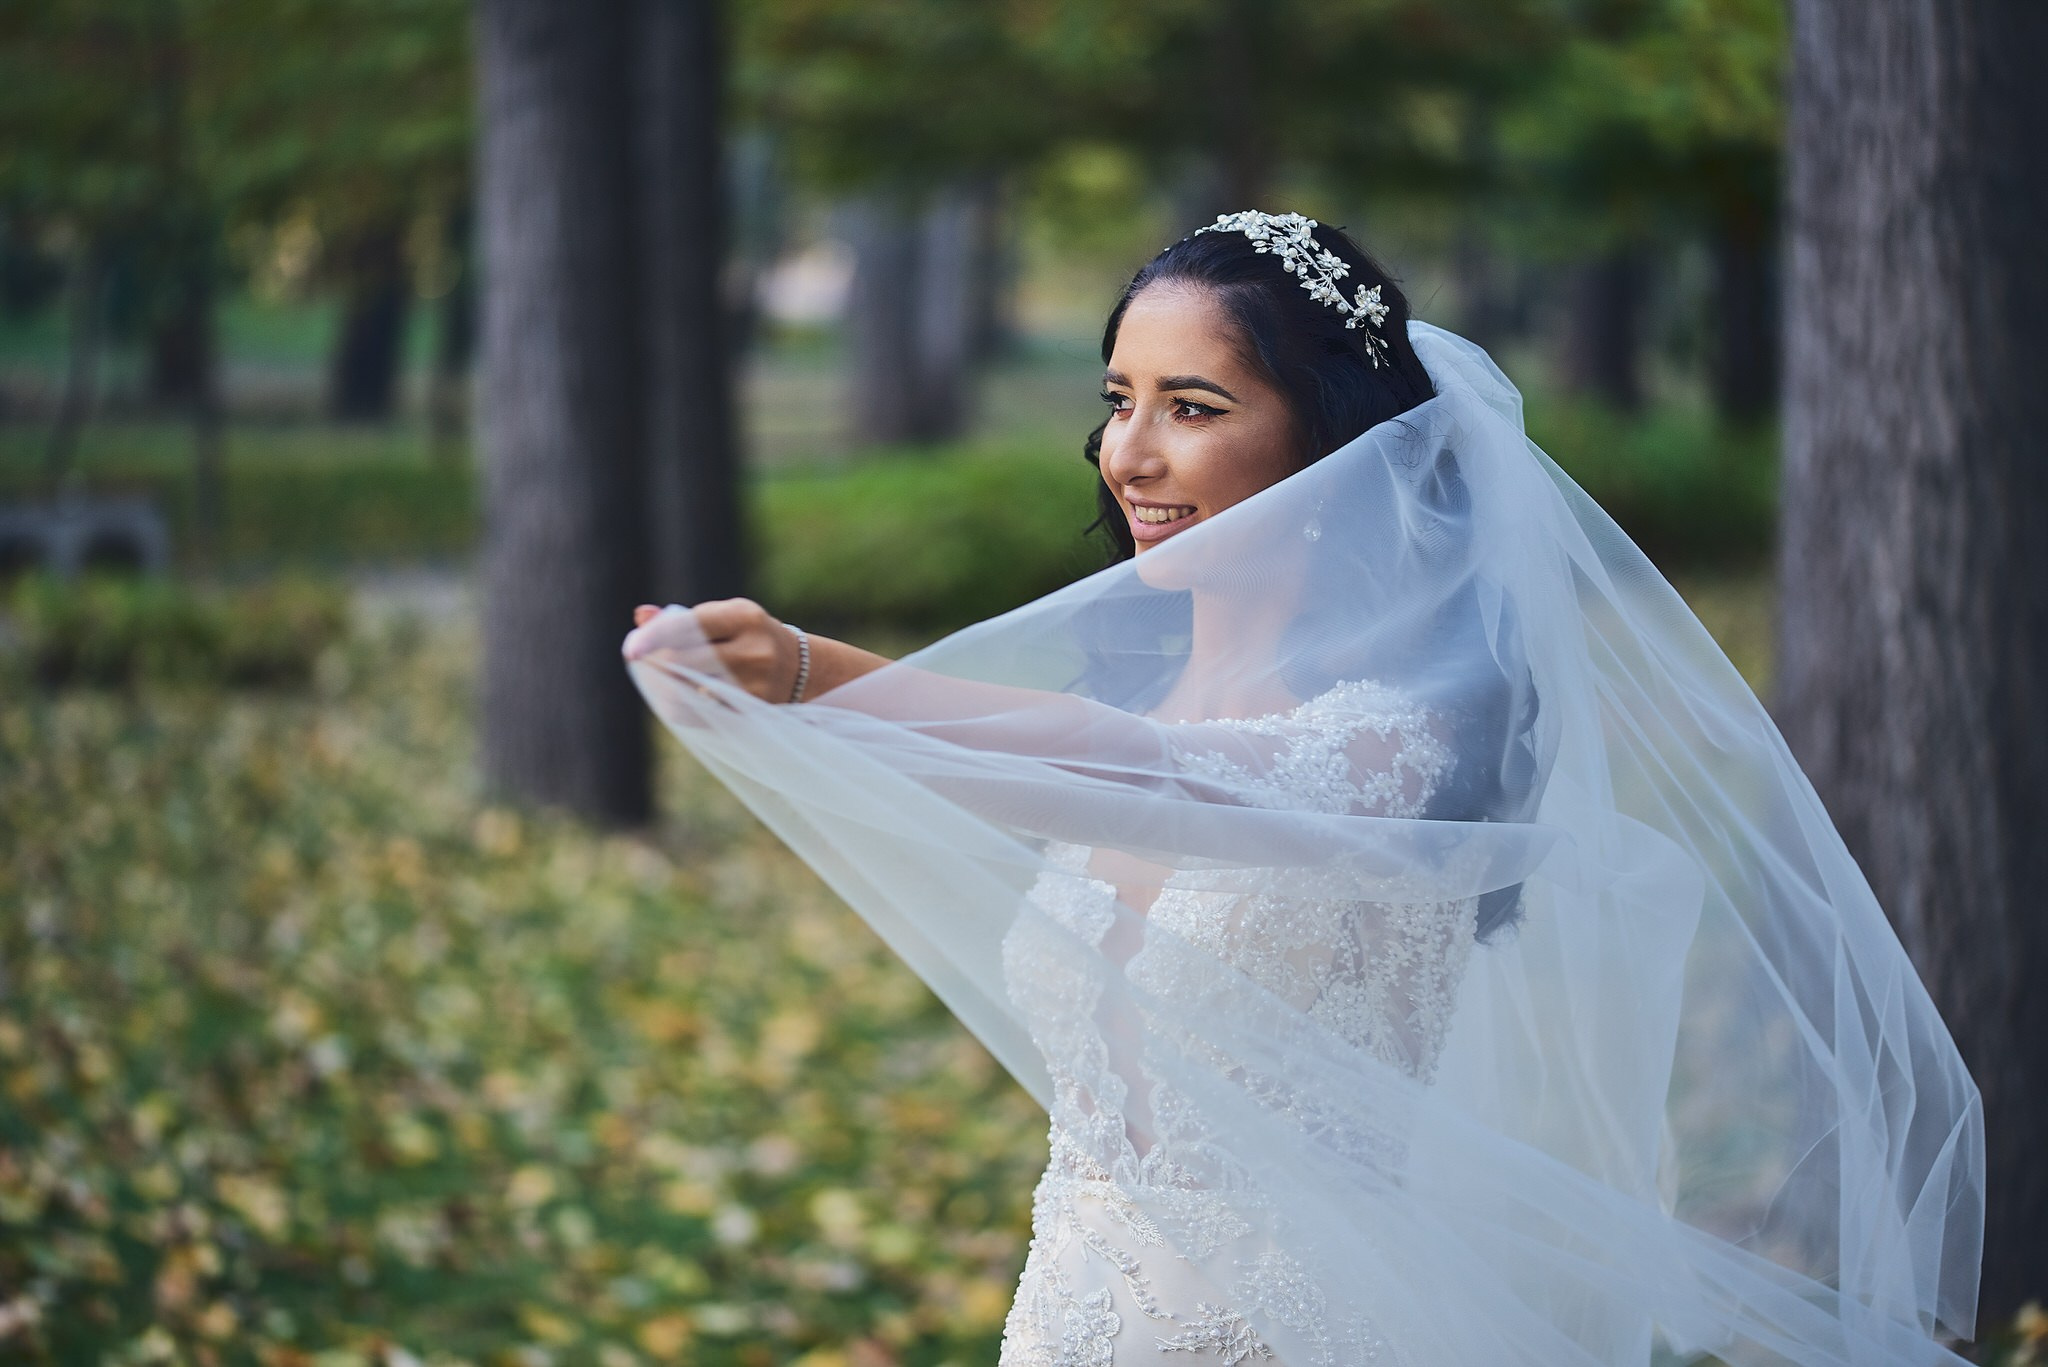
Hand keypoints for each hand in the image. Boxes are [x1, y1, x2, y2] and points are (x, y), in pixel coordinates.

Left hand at [624, 598, 802, 703]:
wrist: (800, 670)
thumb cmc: (747, 637)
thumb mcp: (723, 617)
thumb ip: (681, 618)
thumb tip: (641, 616)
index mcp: (744, 617)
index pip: (691, 626)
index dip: (657, 638)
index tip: (631, 651)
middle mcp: (753, 650)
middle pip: (684, 662)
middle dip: (657, 664)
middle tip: (644, 662)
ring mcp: (755, 684)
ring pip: (689, 692)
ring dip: (665, 688)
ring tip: (660, 680)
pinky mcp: (752, 710)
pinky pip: (701, 714)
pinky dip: (682, 706)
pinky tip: (676, 698)